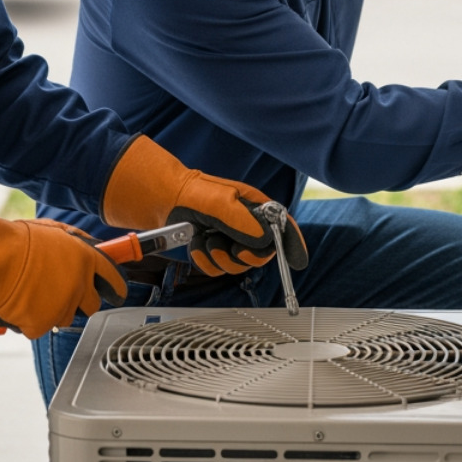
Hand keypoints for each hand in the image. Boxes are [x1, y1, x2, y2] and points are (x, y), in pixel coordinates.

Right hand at [0, 195, 125, 339]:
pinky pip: (38, 328)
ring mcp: (62, 306)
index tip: (114, 292)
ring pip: (64, 317)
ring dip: (52, 310)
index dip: (115, 287)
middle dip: (80, 302)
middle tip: (60, 293)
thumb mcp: (53, 230)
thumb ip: (75, 241)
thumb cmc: (15, 241)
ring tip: (31, 292)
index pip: (113, 279)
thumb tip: (89, 245)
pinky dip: (28, 321)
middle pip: (92, 305)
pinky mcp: (42, 324)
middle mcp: (79, 284)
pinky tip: (18, 303)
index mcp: (85, 258)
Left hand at [103, 135, 308, 276]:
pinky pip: (218, 269)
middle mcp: (245, 225)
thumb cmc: (192, 192)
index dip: (291, 243)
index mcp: (254, 208)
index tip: (297, 261)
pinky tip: (198, 247)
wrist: (163, 200)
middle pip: (262, 254)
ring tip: (207, 241)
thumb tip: (264, 239)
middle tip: (231, 248)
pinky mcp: (214, 251)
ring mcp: (229, 239)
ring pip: (238, 265)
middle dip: (245, 256)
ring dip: (221, 258)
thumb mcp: (219, 201)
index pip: (281, 226)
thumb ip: (242, 219)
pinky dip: (206, 262)